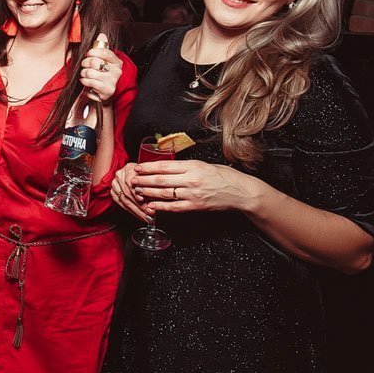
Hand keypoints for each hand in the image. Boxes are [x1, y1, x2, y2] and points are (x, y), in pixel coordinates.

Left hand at [77, 38, 120, 102]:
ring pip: (90, 72)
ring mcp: (112, 81)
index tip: (88, 54)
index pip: (104, 52)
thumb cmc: (102, 74)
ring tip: (85, 74)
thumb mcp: (103, 60)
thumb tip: (101, 35)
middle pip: (95, 62)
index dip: (93, 51)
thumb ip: (102, 47)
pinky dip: (84, 81)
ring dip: (84, 73)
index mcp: (117, 62)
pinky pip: (90, 82)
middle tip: (84, 65)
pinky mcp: (107, 90)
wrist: (104, 92)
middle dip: (85, 63)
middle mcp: (117, 72)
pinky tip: (86, 81)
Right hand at [110, 162, 153, 223]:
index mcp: (129, 168)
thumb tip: (152, 208)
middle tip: (149, 214)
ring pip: (123, 199)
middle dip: (139, 206)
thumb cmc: (147, 179)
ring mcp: (115, 183)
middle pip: (127, 192)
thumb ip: (152, 192)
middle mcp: (120, 174)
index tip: (149, 205)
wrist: (138, 176)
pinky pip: (120, 203)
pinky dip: (130, 211)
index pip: (130, 182)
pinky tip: (138, 215)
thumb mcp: (151, 182)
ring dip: (135, 210)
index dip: (138, 195)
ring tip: (145, 217)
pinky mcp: (113, 191)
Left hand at [131, 159, 257, 214]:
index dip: (148, 167)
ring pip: (164, 193)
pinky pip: (173, 207)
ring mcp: (192, 194)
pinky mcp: (195, 206)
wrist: (241, 192)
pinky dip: (160, 207)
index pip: (165, 166)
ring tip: (137, 191)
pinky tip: (150, 206)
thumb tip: (166, 166)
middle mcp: (191, 179)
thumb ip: (186, 166)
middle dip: (143, 180)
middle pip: (161, 180)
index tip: (138, 167)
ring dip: (148, 193)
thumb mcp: (205, 165)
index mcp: (193, 166)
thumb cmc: (224, 177)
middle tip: (132, 180)